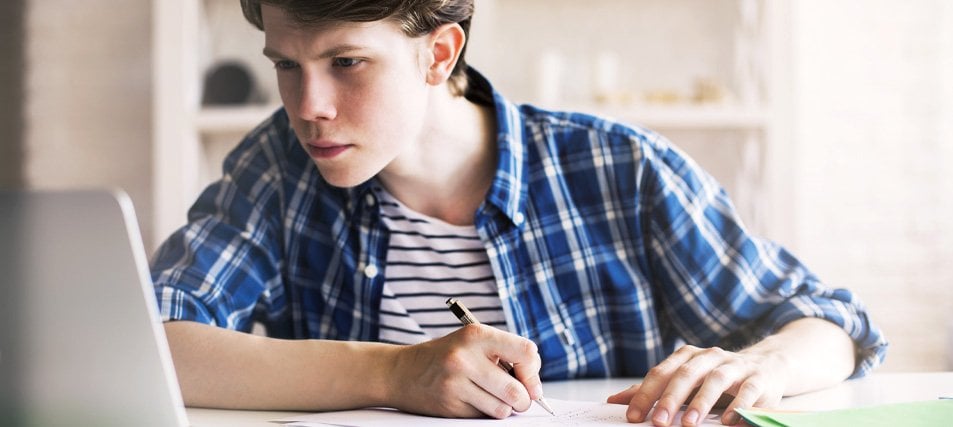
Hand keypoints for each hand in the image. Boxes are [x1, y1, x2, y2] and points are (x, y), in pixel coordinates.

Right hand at [388, 324, 543, 418]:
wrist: (401, 371)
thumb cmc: (446, 356)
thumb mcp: (472, 342)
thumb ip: (504, 356)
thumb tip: (535, 388)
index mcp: (476, 334)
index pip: (526, 352)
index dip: (534, 372)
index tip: (531, 382)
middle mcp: (465, 357)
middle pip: (517, 391)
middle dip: (523, 400)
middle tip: (519, 399)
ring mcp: (455, 383)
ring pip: (502, 409)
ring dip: (502, 409)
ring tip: (491, 398)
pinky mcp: (449, 405)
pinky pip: (483, 417)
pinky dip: (483, 413)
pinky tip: (470, 400)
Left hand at [607, 344, 786, 425]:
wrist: (767, 365)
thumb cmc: (718, 377)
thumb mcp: (685, 380)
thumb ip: (654, 390)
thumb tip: (614, 401)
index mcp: (688, 356)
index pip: (662, 372)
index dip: (646, 394)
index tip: (633, 416)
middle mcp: (710, 356)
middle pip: (686, 374)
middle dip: (670, 399)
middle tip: (658, 423)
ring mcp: (736, 366)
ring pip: (716, 380)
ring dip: (702, 402)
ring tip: (690, 424)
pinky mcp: (759, 379)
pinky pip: (748, 391)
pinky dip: (739, 406)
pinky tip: (728, 422)